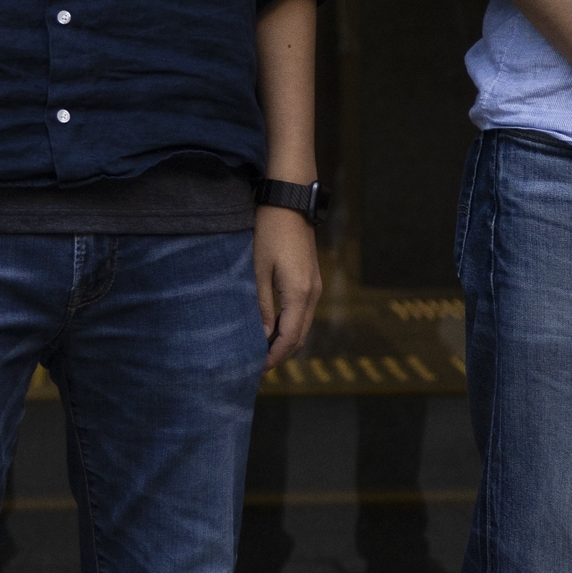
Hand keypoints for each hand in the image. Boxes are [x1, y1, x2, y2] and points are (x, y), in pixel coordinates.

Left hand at [255, 206, 321, 368]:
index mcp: (299, 294)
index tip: (256, 370)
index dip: (274, 357)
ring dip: (285, 341)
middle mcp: (313, 294)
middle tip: (256, 367)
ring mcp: (315, 287)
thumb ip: (261, 305)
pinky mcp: (311, 280)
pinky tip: (271, 328)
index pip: (289, 338)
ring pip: (303, 326)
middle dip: (280, 354)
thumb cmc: (270, 233)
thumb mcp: (258, 270)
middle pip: (300, 336)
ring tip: (261, 351)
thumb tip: (262, 335)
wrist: (290, 203)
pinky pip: (303, 313)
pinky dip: (289, 326)